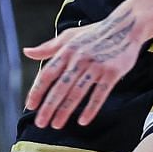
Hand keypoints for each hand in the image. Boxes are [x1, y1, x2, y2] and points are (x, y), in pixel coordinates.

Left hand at [23, 8, 144, 128]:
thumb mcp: (69, 36)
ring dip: (65, 110)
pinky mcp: (112, 72)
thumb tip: (27, 52)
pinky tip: (83, 121)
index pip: (47, 74)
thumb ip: (48, 47)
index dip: (37, 91)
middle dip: (48, 107)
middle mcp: (79, 59)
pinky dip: (91, 108)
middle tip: (41, 123)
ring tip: (57, 124)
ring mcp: (96, 66)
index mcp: (66, 51)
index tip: (30, 106)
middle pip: (60, 87)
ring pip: (77, 92)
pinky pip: (99, 94)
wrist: (125, 27)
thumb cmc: (94, 33)